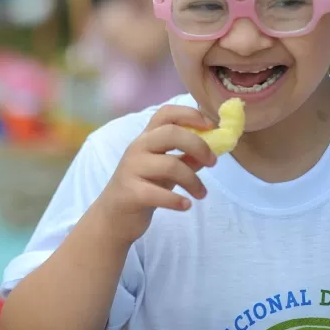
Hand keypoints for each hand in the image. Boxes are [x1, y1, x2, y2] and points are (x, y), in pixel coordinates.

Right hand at [95, 105, 217, 246]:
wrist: (114, 216)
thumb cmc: (144, 186)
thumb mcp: (166, 168)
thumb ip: (187, 157)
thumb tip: (214, 148)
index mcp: (147, 138)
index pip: (166, 113)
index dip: (190, 115)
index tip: (211, 127)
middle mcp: (138, 147)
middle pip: (171, 133)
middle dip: (198, 146)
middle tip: (213, 163)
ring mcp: (132, 168)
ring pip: (170, 165)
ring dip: (193, 181)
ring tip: (201, 194)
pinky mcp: (130, 192)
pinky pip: (158, 193)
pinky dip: (177, 200)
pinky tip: (185, 205)